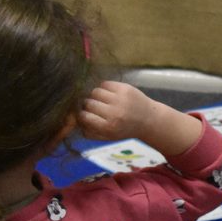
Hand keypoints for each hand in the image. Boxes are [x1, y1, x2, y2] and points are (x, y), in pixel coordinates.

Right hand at [80, 81, 202, 156]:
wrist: (148, 119)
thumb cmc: (124, 129)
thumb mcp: (107, 137)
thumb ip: (89, 132)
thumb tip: (72, 122)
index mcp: (108, 127)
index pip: (83, 116)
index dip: (81, 115)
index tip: (83, 115)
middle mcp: (114, 112)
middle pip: (87, 103)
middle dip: (86, 105)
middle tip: (92, 107)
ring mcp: (120, 99)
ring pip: (94, 92)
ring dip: (94, 96)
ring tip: (101, 100)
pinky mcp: (125, 88)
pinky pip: (104, 83)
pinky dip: (103, 88)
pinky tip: (108, 94)